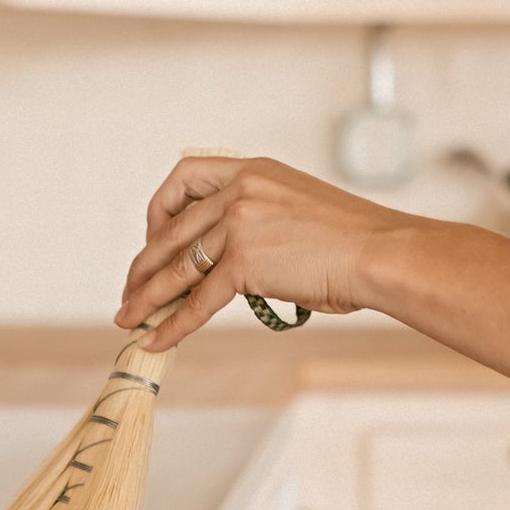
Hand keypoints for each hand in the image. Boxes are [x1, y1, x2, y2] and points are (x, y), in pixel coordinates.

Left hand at [115, 155, 408, 350]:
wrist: (382, 253)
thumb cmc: (358, 240)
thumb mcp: (301, 210)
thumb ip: (263, 223)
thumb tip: (236, 264)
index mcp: (254, 170)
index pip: (186, 175)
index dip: (161, 208)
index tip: (155, 235)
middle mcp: (240, 191)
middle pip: (172, 229)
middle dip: (144, 264)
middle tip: (131, 289)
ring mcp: (239, 225)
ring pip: (176, 267)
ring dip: (145, 296)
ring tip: (127, 317)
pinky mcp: (244, 263)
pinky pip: (197, 300)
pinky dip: (172, 323)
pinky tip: (155, 339)